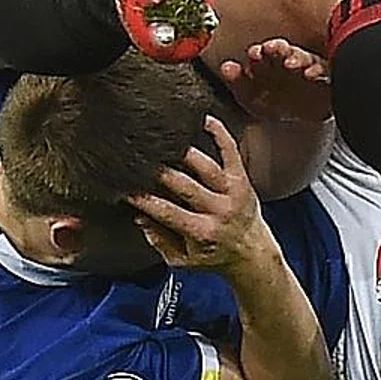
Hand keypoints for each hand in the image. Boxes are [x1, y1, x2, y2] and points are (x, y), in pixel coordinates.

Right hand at [130, 117, 274, 271]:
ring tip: (164, 141)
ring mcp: (232, 192)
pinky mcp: (241, 179)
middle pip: (185, 186)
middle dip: (160, 173)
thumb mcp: (182, 260)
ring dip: (183, 153)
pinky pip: (231, 152)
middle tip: (141, 161)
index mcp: (203, 233)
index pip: (168, 213)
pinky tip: (205, 120)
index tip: (128, 190)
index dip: (146, 200)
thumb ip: (159, 240)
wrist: (252, 252)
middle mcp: (219, 210)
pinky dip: (219, 134)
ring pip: (205, 166)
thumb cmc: (214, 255)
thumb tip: (140, 218)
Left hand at [217, 38, 332, 123]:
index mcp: (269, 64)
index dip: (257, 53)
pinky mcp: (324, 77)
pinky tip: (309, 75)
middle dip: (276, 48)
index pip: (262, 54)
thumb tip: (226, 66)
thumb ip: (238, 83)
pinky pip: (322, 70)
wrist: (302, 125)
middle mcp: (288, 62)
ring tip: (289, 63)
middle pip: (282, 50)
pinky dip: (316, 70)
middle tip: (269, 50)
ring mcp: (307, 68)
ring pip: (302, 57)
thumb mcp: (252, 99)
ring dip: (295, 57)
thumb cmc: (276, 105)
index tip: (254, 54)